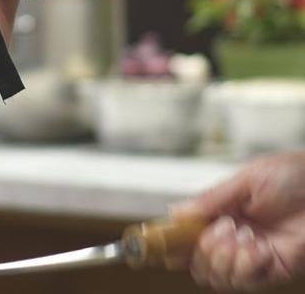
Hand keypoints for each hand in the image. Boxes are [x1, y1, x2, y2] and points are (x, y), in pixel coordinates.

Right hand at [172, 150, 304, 290]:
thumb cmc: (292, 175)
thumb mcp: (246, 179)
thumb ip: (212, 198)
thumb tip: (176, 211)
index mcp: (222, 212)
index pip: (187, 234)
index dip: (172, 241)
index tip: (163, 239)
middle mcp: (233, 237)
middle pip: (199, 264)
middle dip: (202, 251)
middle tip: (220, 229)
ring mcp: (252, 256)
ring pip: (219, 278)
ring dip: (225, 258)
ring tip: (243, 234)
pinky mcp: (274, 269)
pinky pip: (248, 280)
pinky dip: (247, 265)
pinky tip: (259, 246)